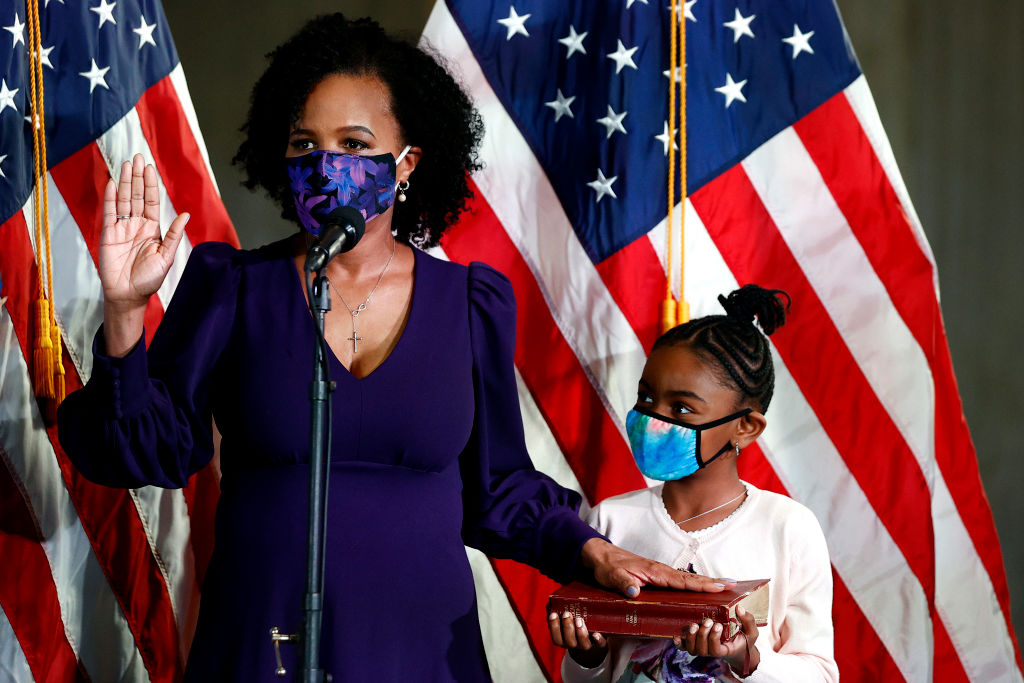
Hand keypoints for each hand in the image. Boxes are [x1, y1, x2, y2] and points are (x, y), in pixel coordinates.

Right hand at [99, 154, 188, 354]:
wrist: (128, 294)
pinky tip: (113, 184)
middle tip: (137, 157)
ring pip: (123, 200)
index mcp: (153, 228)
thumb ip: (174, 235)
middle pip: (137, 196)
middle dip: (138, 177)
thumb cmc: (149, 278)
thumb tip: (185, 214)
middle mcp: (137, 224)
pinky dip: (111, 198)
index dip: (151, 185)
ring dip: (125, 182)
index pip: (152, 201)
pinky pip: (109, 213)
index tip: (150, 168)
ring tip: (126, 164)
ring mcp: (122, 228)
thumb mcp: (166, 256)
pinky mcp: (108, 234)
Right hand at [548, 610, 606, 668]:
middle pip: (569, 642)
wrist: (590, 638)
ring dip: (580, 633)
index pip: (556, 638)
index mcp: (564, 640)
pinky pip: (600, 644)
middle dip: (567, 627)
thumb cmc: (573, 624)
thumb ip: (557, 611)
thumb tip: (550, 603)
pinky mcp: (600, 643)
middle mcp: (575, 645)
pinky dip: (598, 640)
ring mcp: (587, 645)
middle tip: (567, 614)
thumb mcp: (564, 619)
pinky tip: (596, 634)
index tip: (553, 614)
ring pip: (584, 644)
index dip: (554, 627)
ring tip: (579, 619)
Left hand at [580, 538, 733, 597]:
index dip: (701, 585)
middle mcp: (660, 571)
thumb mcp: (612, 577)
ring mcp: (659, 573)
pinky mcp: (656, 576)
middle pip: (690, 579)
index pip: (682, 580)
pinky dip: (692, 584)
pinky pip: (679, 581)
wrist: (600, 556)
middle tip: (733, 585)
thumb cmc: (607, 567)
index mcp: (654, 572)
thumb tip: (635, 593)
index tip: (719, 587)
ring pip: (686, 579)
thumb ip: (624, 585)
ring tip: (725, 587)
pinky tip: (700, 590)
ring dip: (705, 583)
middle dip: (712, 582)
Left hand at [673, 605, 759, 677]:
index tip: (718, 625)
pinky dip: (679, 643)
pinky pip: (683, 647)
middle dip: (702, 635)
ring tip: (694, 624)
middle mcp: (711, 651)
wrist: (736, 647)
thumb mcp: (751, 631)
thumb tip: (740, 608)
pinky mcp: (694, 643)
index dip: (713, 639)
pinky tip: (677, 635)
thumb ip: (748, 620)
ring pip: (691, 649)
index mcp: (725, 650)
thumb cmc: (743, 638)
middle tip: (707, 621)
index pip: (716, 650)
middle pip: (701, 650)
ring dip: (691, 637)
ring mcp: (702, 648)